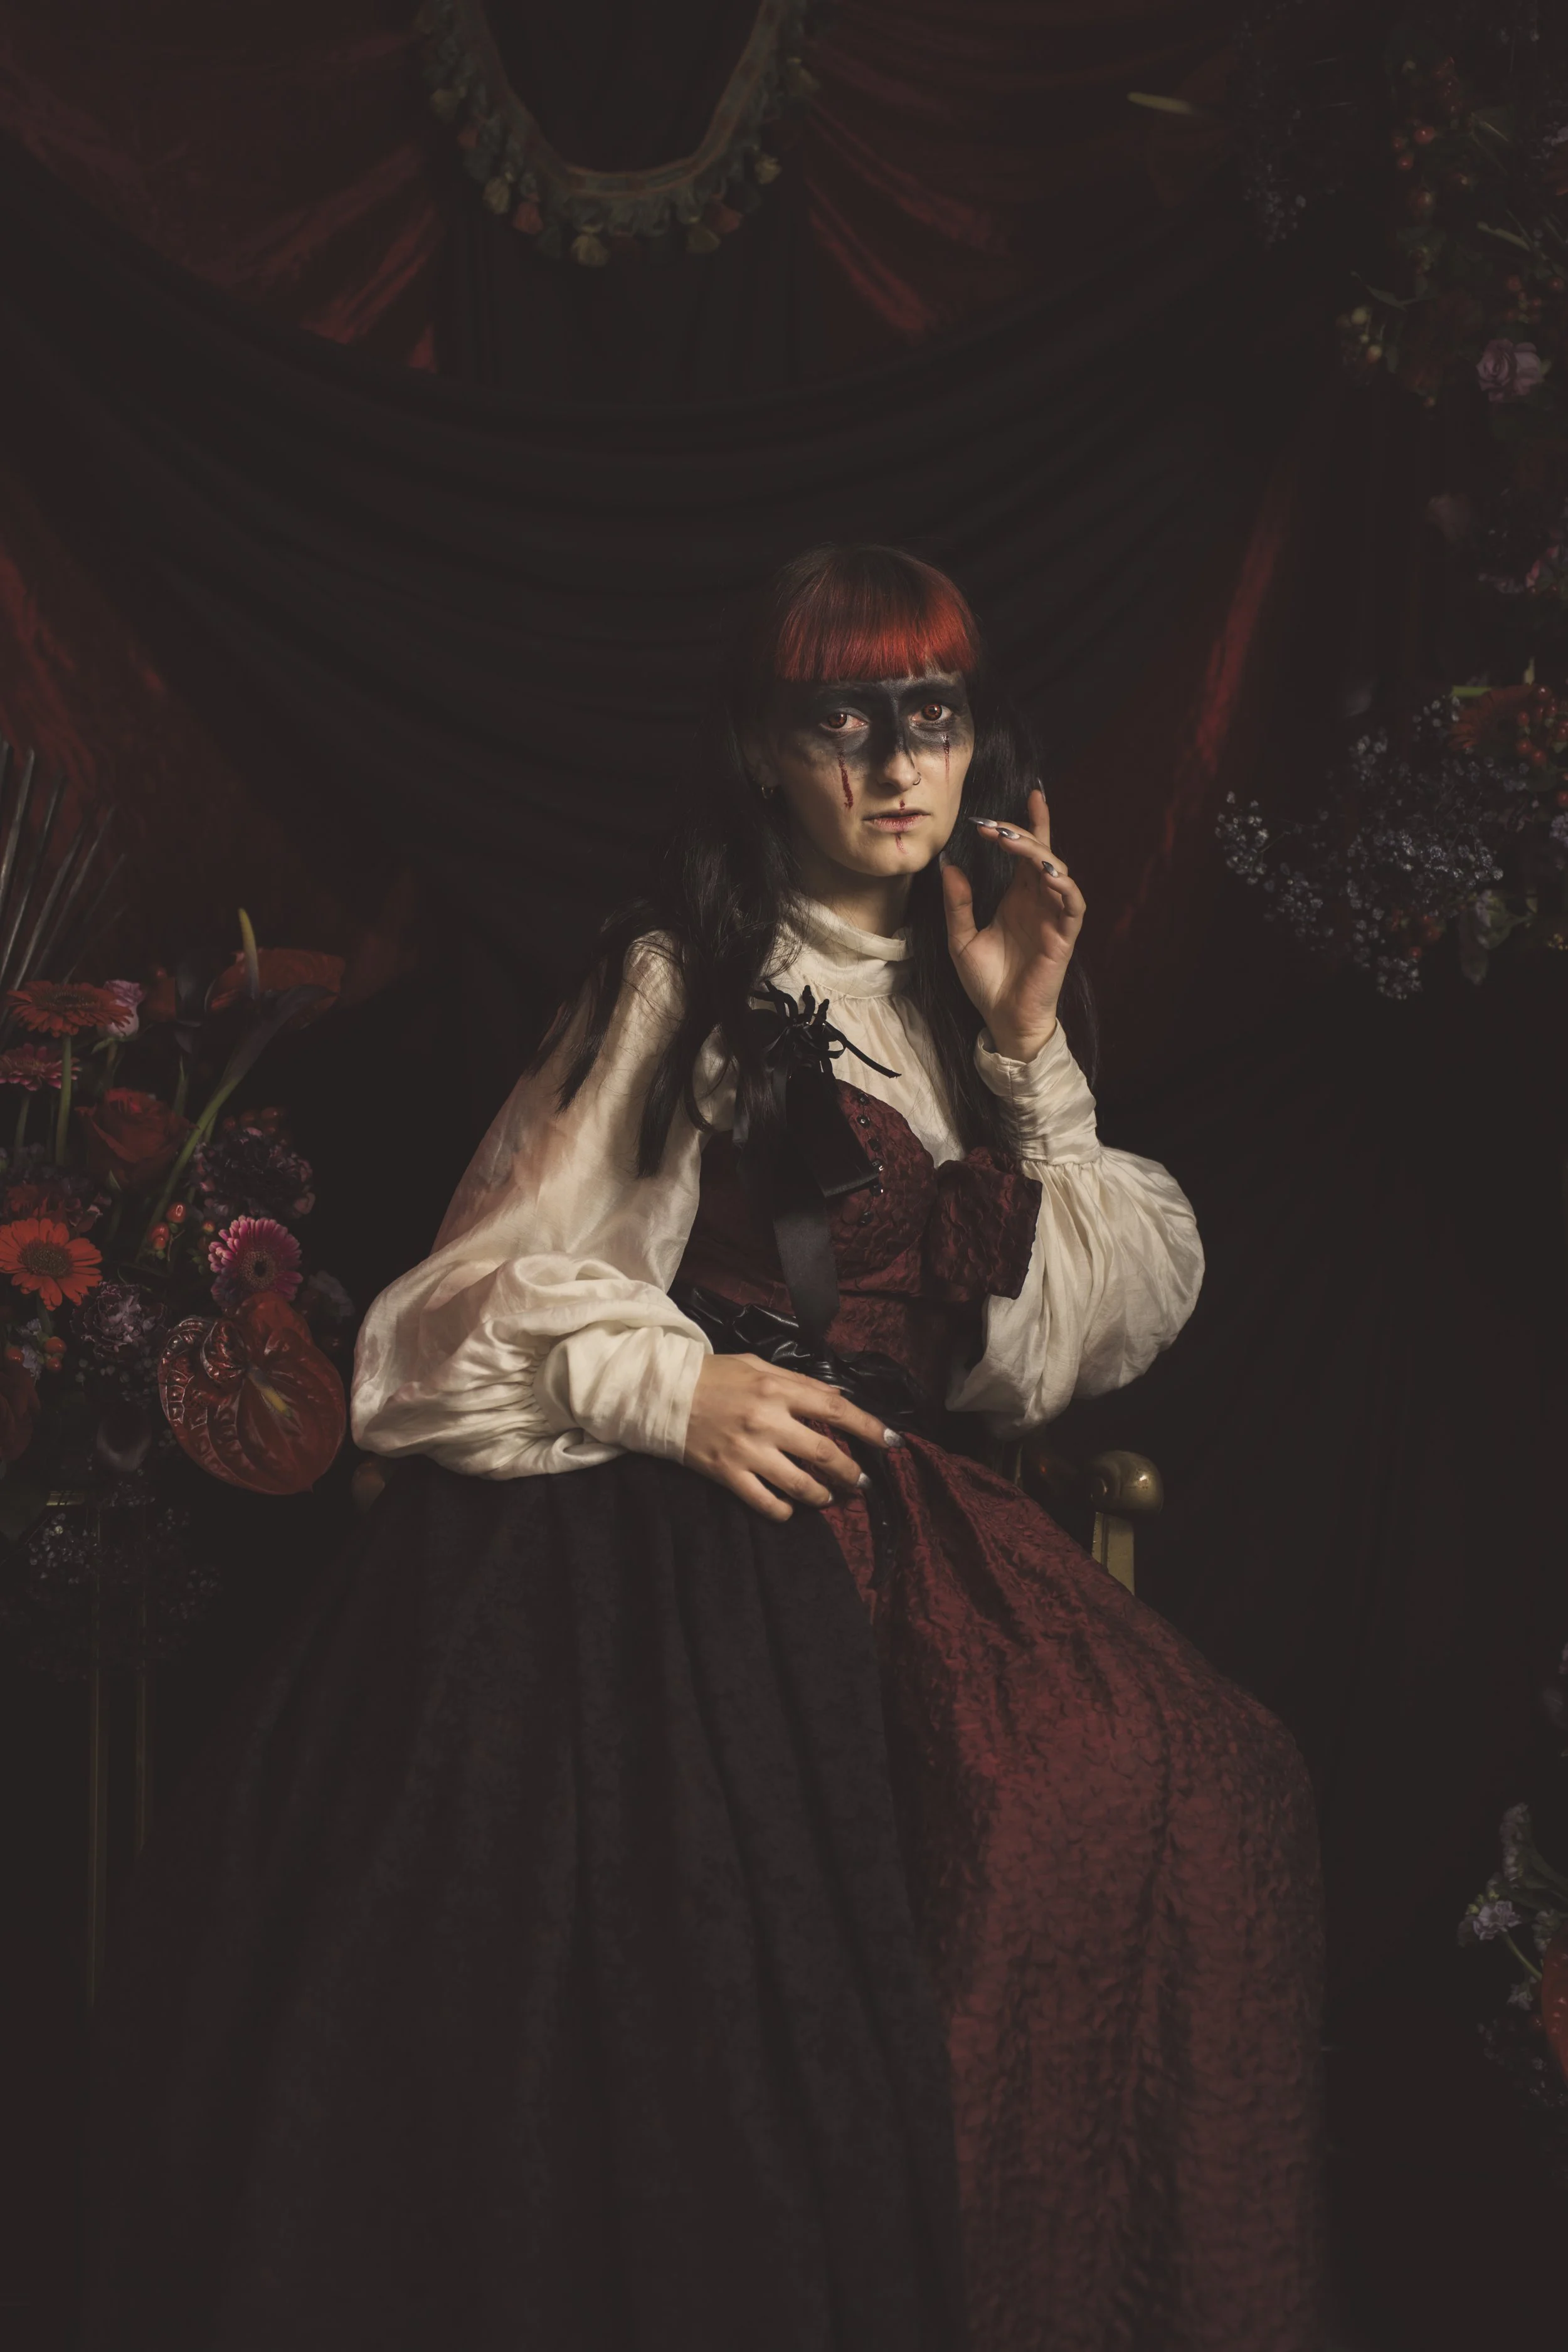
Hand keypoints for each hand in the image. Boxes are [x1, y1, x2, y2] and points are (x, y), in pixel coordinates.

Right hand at [683, 1352, 900, 1521]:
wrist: (662, 1394)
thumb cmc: (714, 1376)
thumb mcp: (758, 1366)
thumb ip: (799, 1382)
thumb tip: (838, 1396)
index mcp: (777, 1389)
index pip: (835, 1409)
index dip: (869, 1426)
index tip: (892, 1441)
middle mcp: (767, 1421)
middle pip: (824, 1454)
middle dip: (852, 1473)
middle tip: (862, 1482)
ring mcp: (748, 1451)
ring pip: (800, 1484)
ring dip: (822, 1495)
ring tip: (828, 1497)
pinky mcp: (728, 1474)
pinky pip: (765, 1503)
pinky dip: (784, 1511)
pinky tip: (790, 1508)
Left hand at [941, 785, 1085, 1060]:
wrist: (1001, 1020)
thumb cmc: (987, 983)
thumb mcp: (961, 939)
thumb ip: (958, 903)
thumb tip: (949, 865)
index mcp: (1018, 899)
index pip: (1027, 853)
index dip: (1029, 825)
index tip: (1023, 796)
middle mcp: (1038, 903)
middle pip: (1042, 855)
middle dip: (1023, 833)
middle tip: (994, 825)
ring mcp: (1054, 918)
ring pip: (1058, 873)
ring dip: (1039, 853)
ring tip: (1014, 841)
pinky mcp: (1064, 938)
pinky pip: (1073, 905)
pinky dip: (1064, 885)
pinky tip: (1046, 872)